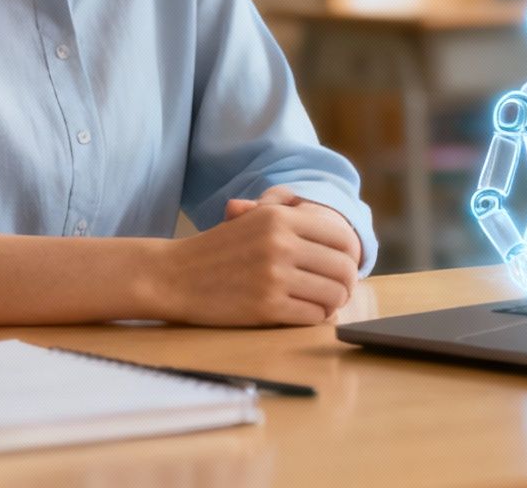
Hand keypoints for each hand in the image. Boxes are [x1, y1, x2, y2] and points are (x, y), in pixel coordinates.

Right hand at [152, 195, 358, 325]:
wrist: (174, 276)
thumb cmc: (216, 249)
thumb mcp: (249, 217)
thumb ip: (284, 208)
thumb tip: (319, 214)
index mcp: (280, 218)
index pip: (342, 237)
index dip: (352, 255)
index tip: (346, 266)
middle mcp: (281, 244)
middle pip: (344, 268)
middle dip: (347, 283)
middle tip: (338, 289)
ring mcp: (274, 276)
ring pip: (334, 294)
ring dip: (333, 302)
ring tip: (322, 302)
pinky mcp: (266, 307)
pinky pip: (314, 316)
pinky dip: (315, 317)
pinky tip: (304, 313)